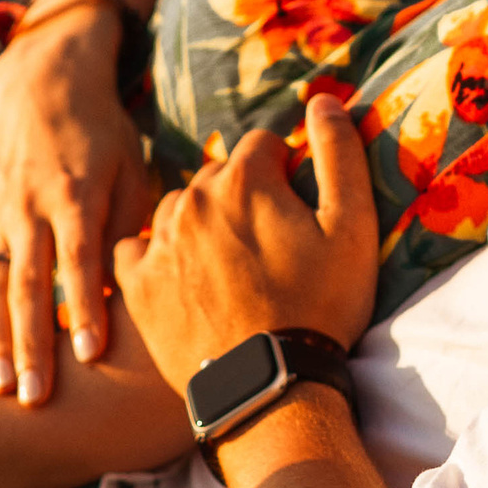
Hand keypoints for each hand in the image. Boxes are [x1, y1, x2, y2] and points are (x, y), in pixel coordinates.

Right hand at [0, 0, 160, 400]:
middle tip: (36, 398)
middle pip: (28, 284)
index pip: (79, 260)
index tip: (90, 356)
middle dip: (31, 344)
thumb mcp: (130, 166)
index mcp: (75, 194)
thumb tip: (137, 285)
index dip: (83, 308)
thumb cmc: (102, 133)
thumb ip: (130, 225)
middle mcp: (30, 208)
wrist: (42, 84)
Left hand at [114, 94, 378, 398]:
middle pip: (219, 175)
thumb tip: (323, 99)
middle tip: (269, 246)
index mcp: (244, 178)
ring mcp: (160, 243)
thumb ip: (339, 153)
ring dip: (201, 222)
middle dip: (243, 196)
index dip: (286, 175)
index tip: (298, 212)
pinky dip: (155, 253)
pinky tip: (179, 273)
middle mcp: (192, 199)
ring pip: (179, 208)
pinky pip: (134, 248)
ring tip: (230, 265)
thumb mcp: (353, 226)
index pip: (263, 147)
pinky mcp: (138, 286)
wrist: (271, 388)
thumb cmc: (319, 306)